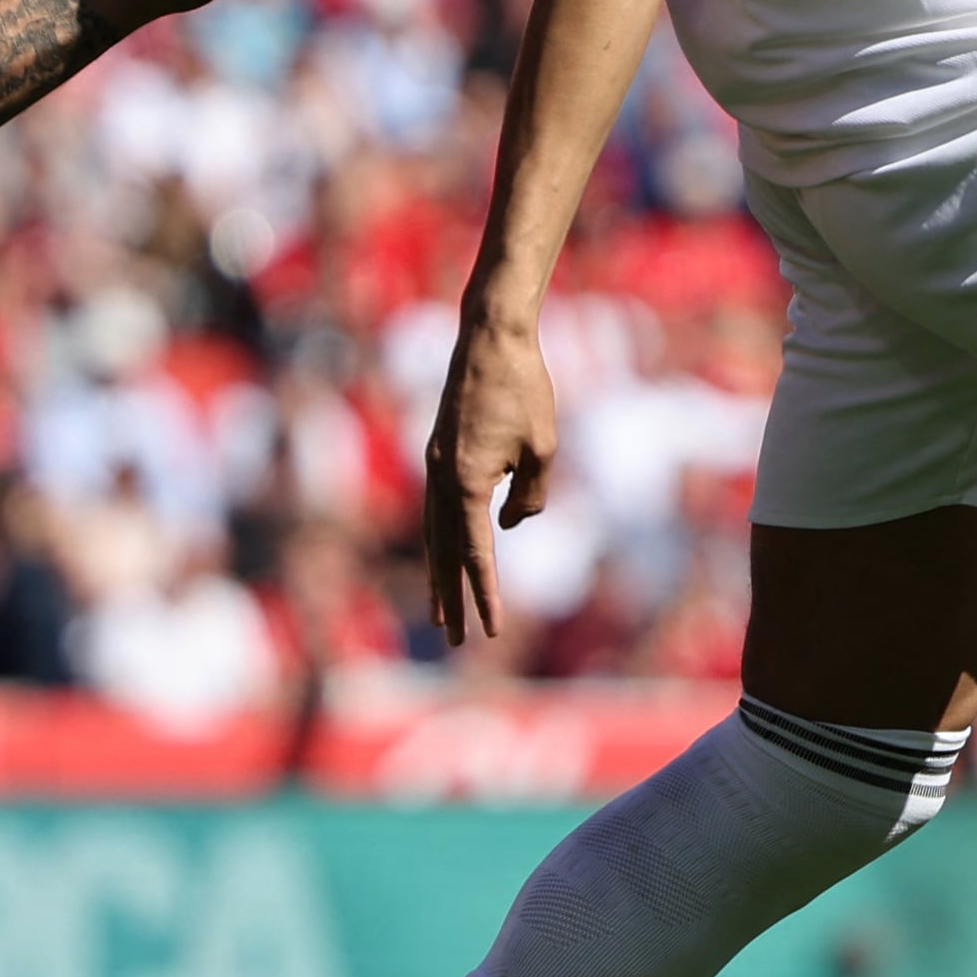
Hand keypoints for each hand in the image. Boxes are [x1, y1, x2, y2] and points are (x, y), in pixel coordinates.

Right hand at [420, 305, 560, 640]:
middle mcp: (440, 478)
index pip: (477, 553)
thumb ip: (529, 496)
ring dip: (438, 572)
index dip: (486, 594)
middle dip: (450, 597)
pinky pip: (436, 507)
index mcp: (466, 482)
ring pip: (433, 532)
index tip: (493, 630)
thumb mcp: (543, 447)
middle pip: (443, 552)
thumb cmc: (524, 388)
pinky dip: (441, 537)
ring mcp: (434, 464)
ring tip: (441, 610)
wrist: (490, 336)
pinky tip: (451, 552)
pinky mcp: (438, 451)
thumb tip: (510, 526)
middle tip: (454, 639)